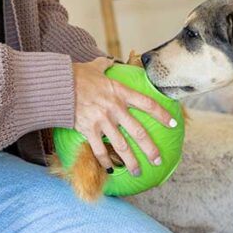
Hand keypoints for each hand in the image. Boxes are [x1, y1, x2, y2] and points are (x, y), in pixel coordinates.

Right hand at [72, 57, 175, 175]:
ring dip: (131, 161)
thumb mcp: (95, 67)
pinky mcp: (89, 130)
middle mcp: (115, 108)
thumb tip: (108, 60)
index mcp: (120, 92)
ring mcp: (102, 121)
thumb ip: (104, 65)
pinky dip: (105, 161)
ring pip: (121, 146)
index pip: (147, 104)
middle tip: (158, 161)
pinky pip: (100, 150)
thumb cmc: (76, 75)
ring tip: (138, 172)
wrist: (58, 85)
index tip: (174, 124)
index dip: (162, 115)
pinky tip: (110, 170)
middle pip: (138, 132)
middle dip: (150, 149)